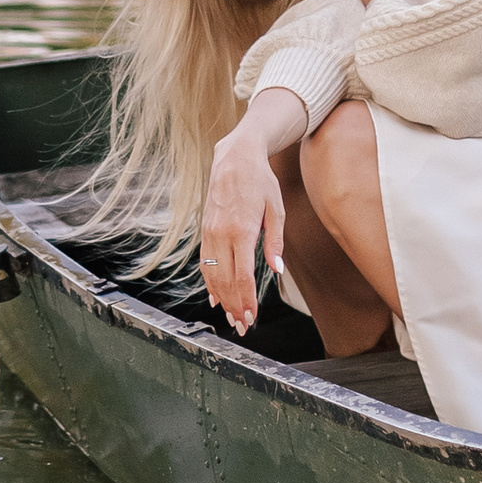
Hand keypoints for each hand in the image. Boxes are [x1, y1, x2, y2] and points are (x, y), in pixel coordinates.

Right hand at [200, 91, 305, 335]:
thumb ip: (276, 242)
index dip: (247, 299)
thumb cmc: (260, 181)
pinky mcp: (205, 230)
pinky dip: (209, 282)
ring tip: (231, 316)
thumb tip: (276, 270)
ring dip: (222, 298)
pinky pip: (205, 262)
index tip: (251, 316)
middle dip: (234, 305)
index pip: (243, 275)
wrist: (234, 158)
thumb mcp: (277, 209)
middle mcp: (222, 233)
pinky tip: (216, 296)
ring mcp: (210, 232)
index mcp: (242, 230)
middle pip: (226, 280)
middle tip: (242, 325)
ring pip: (212, 274)